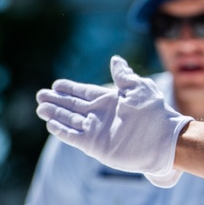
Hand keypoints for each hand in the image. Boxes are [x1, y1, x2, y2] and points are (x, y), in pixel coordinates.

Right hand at [35, 55, 191, 183]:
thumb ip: (123, 76)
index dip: (70, 89)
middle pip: (74, 106)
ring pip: (70, 120)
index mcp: (111, 100)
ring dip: (56, 114)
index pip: (85, 93)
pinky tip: (51, 124)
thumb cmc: (154, 113)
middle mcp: (102, 115)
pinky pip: (73, 136)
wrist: (162, 140)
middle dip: (57, 101)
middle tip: (40, 95)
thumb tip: (116, 59)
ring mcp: (97, 130)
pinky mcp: (95, 145)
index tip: (56, 84)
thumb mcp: (138, 89)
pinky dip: (62, 131)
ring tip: (41, 108)